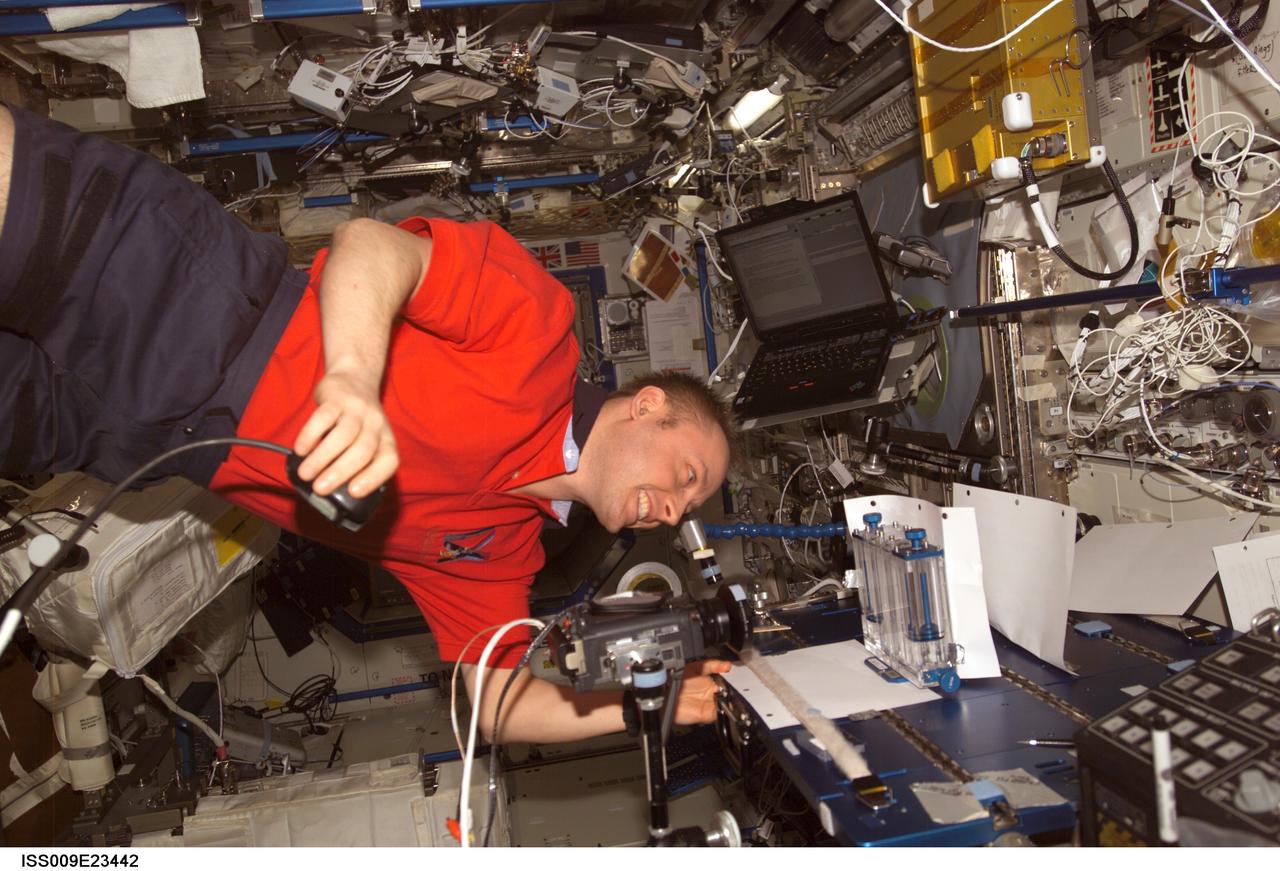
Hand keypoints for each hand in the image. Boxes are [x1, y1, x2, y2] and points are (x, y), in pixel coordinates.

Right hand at [294, 368, 398, 496]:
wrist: (355, 378)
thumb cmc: (358, 421)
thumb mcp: (366, 440)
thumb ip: (356, 463)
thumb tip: (332, 492)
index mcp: (386, 440)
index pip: (389, 461)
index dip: (374, 477)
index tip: (354, 492)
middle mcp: (375, 424)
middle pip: (363, 450)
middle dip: (341, 472)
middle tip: (320, 489)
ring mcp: (357, 410)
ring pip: (343, 435)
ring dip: (322, 457)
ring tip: (306, 474)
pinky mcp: (337, 398)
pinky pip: (324, 417)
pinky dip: (311, 434)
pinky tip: (300, 450)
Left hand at [672, 659, 731, 725]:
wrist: (665, 694)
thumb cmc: (676, 680)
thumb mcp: (696, 667)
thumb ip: (712, 665)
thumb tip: (727, 665)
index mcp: (709, 684)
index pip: (725, 684)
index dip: (731, 683)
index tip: (736, 681)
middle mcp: (710, 695)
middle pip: (727, 696)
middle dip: (732, 693)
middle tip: (735, 689)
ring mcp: (709, 705)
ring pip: (726, 705)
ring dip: (729, 702)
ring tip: (730, 696)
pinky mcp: (706, 715)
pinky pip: (719, 714)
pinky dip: (724, 711)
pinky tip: (724, 704)